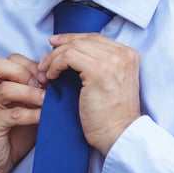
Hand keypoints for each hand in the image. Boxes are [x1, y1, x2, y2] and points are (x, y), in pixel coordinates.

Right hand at [0, 54, 45, 172]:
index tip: (48, 76)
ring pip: (6, 89)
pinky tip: (44, 116)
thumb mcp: (25, 102)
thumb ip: (35, 87)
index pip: (9, 59)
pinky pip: (14, 115)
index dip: (31, 64)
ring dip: (32, 93)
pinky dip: (33, 113)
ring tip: (48, 100)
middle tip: (46, 84)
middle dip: (27, 72)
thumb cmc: (14, 129)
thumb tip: (58, 75)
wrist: (2, 158)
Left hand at [37, 33, 140, 154]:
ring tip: (45, 71)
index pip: (95, 38)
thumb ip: (100, 64)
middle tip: (44, 59)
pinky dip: (56, 64)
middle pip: (84, 39)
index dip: (72, 39)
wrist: (119, 134)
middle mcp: (123, 54)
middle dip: (60, 46)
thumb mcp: (111, 82)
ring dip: (54, 57)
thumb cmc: (111, 115)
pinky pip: (69, 56)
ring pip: (74, 46)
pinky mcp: (99, 71)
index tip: (55, 45)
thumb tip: (72, 51)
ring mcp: (112, 61)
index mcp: (129, 55)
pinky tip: (52, 76)